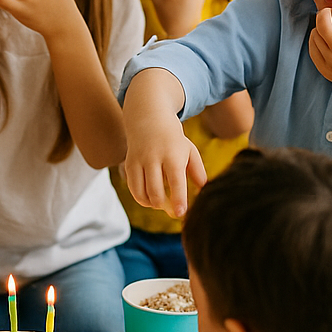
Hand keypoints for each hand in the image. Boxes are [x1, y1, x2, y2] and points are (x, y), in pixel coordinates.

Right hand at [123, 71, 206, 217]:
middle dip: (164, 206)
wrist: (149, 117)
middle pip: (155, 191)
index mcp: (172, 155)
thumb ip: (198, 172)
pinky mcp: (129, 164)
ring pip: (142, 193)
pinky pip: (133, 189)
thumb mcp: (190, 151)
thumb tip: (203, 192)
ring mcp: (139, 161)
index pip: (175, 181)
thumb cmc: (173, 139)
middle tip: (173, 210)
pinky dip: (142, 198)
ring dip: (153, 204)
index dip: (178, 199)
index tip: (181, 214)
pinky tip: (151, 198)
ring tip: (162, 202)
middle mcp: (154, 158)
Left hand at [308, 7, 331, 100]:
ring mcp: (323, 65)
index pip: (321, 22)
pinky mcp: (321, 70)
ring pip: (313, 38)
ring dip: (323, 34)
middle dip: (328, 24)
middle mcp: (328, 57)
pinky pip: (313, 49)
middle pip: (317, 29)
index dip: (326, 13)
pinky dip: (321, 44)